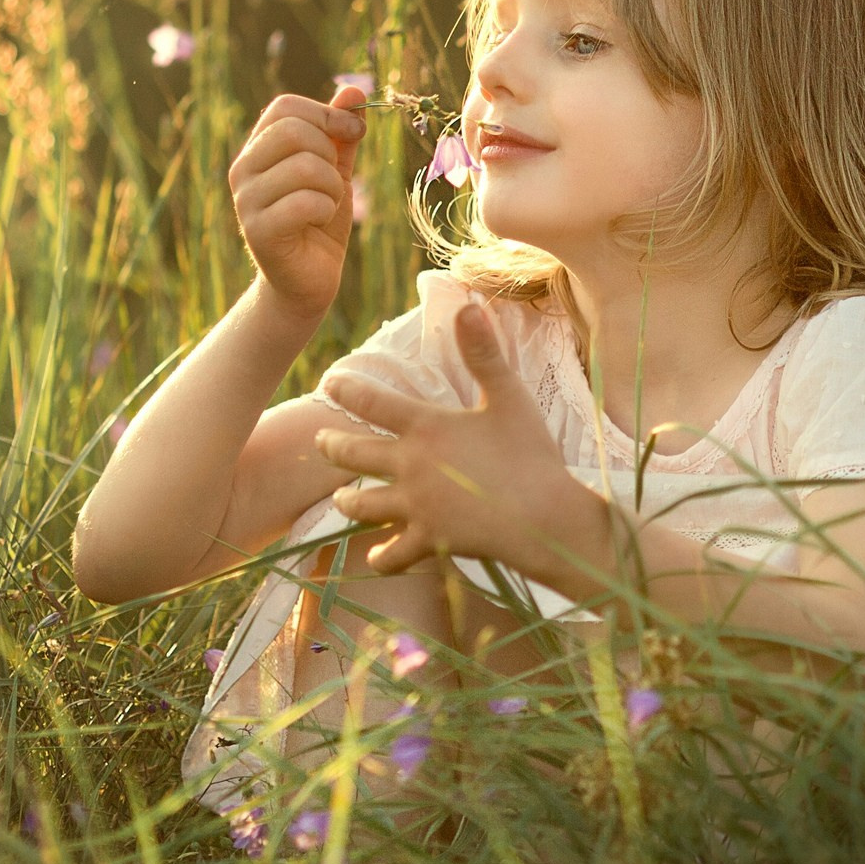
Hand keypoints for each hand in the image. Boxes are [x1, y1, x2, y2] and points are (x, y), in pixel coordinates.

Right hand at [230, 84, 368, 322]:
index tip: (352, 134)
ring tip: (326, 206)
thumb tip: (354, 90)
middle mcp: (243, 170)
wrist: (307, 281)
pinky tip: (318, 224)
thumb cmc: (318, 222)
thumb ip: (341, 133)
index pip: (285, 107)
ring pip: (306, 166)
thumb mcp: (335, 170)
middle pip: (294, 131)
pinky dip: (326, 211)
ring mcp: (246, 201)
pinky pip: (306, 202)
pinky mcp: (258, 232)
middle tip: (332, 182)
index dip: (327, 114)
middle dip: (330, 154)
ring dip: (333, 188)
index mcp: (257, 149)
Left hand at [312, 302, 615, 576]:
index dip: (346, 390)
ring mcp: (415, 507)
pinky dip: (382, 558)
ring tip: (341, 498)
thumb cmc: (531, 454)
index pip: (373, 402)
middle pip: (353, 455)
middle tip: (320, 442)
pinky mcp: (427, 541)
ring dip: (348, 501)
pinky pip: (392, 554)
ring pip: (362, 506)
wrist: (544, 518)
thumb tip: (468, 305)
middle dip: (332, 447)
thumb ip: (484, 353)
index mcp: (426, 427)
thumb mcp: (510, 397)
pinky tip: (377, 559)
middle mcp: (410, 466)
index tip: (329, 383)